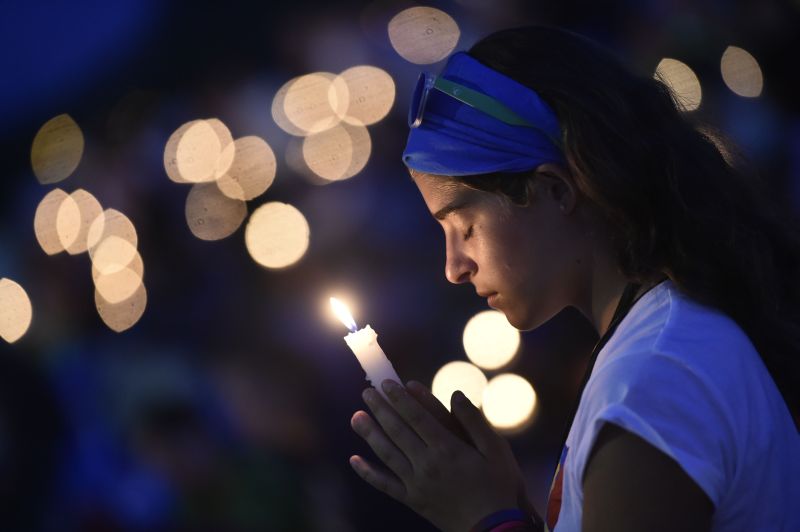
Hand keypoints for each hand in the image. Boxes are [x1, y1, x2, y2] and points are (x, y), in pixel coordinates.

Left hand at [350, 379, 531, 531]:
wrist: (494, 529)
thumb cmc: (498, 486)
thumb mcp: (496, 450)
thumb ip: (474, 421)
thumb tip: (455, 395)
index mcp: (447, 448)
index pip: (417, 417)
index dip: (400, 399)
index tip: (387, 384)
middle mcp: (427, 463)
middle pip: (397, 430)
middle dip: (381, 409)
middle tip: (366, 392)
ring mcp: (417, 483)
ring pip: (387, 453)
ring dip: (370, 434)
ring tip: (356, 416)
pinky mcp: (413, 500)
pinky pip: (385, 485)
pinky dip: (368, 472)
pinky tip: (354, 460)